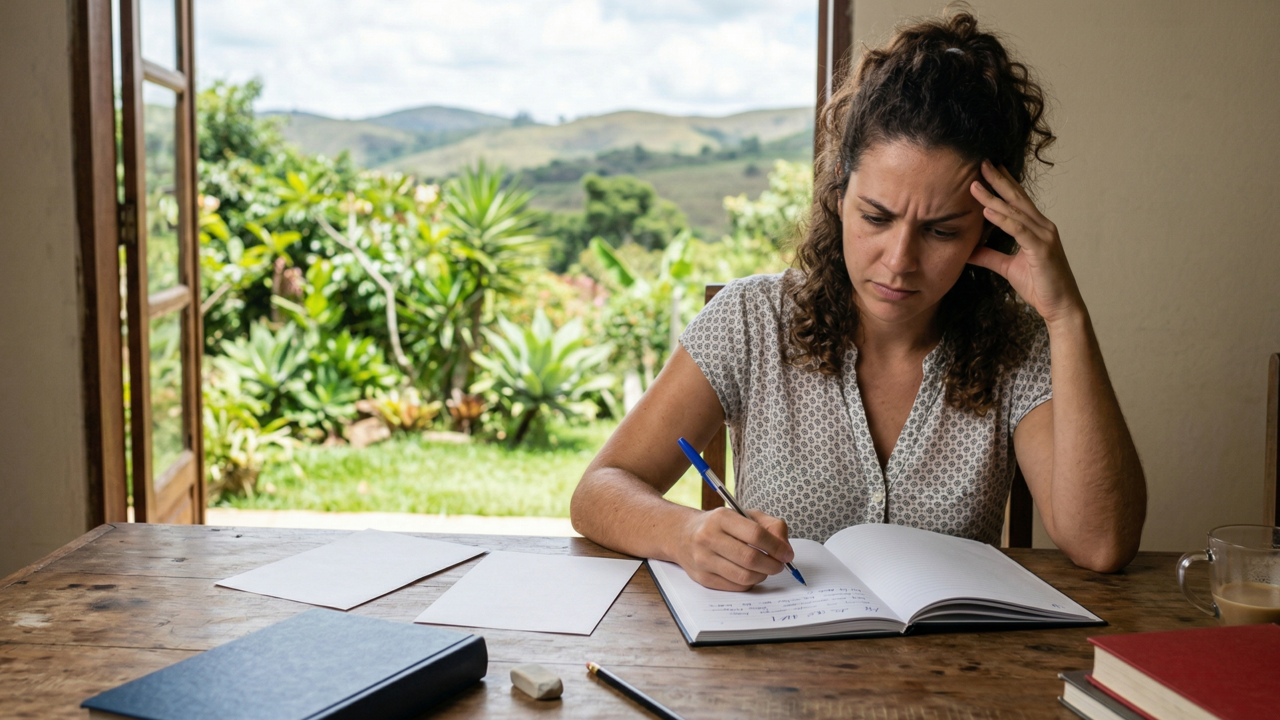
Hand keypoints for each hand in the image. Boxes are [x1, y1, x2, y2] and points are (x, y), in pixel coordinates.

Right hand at [676, 508, 794, 590]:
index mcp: (721, 518)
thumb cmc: (720, 525)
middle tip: (780, 564)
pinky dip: (750, 583)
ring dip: (762, 575)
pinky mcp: (702, 578)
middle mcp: (708, 538)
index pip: (756, 534)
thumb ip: (770, 526)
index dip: (776, 547)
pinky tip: (750, 574)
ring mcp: (703, 560)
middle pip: (750, 558)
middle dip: (773, 565)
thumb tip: (785, 549)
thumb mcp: (744, 515)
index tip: (787, 554)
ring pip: (744, 576)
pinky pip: (736, 587)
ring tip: (765, 569)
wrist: (682, 535)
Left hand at [968, 161, 1085, 325]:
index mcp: (1036, 228)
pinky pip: (1019, 230)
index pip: (1017, 201)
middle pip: (1017, 198)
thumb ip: (989, 256)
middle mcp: (1043, 227)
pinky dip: (1003, 220)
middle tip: (981, 163)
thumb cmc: (1040, 286)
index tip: (986, 170)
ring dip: (993, 197)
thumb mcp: (1007, 268)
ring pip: (1015, 212)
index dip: (1002, 184)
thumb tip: (968, 250)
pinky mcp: (1042, 249)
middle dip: (998, 180)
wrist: (1060, 307)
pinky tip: (988, 211)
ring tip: (975, 185)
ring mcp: (1044, 236)